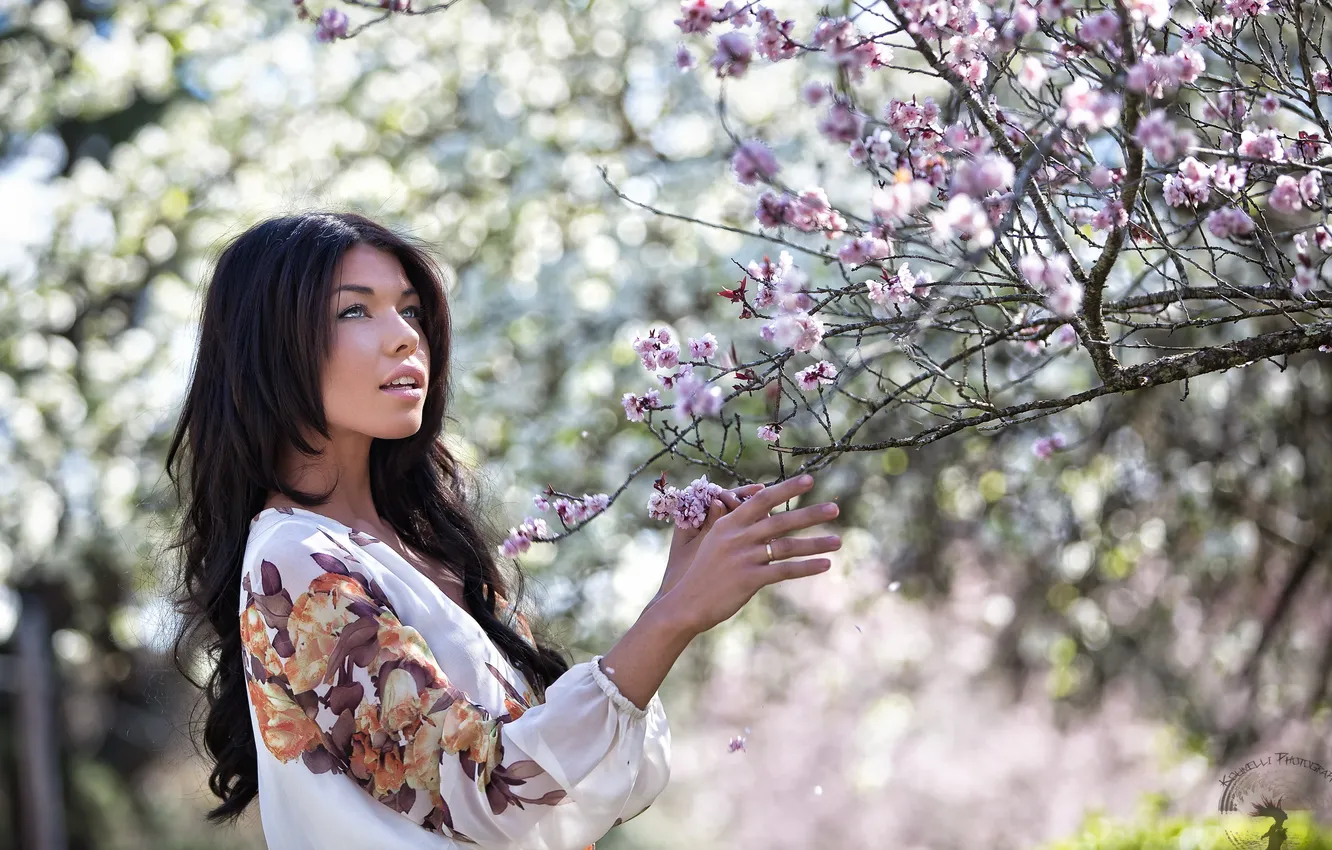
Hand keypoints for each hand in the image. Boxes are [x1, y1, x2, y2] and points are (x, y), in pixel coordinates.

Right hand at [656, 474, 841, 636]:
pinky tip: (825, 565)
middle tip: (835, 508)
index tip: (809, 479)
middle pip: (780, 521)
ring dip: (815, 543)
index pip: (762, 500)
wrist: (686, 603)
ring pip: (786, 546)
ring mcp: (743, 558)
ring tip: (838, 541)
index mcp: (729, 523)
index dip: (786, 488)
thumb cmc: (702, 572)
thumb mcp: (713, 541)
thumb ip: (733, 524)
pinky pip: (784, 570)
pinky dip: (806, 567)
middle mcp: (737, 537)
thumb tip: (753, 509)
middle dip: (809, 514)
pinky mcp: (749, 579)